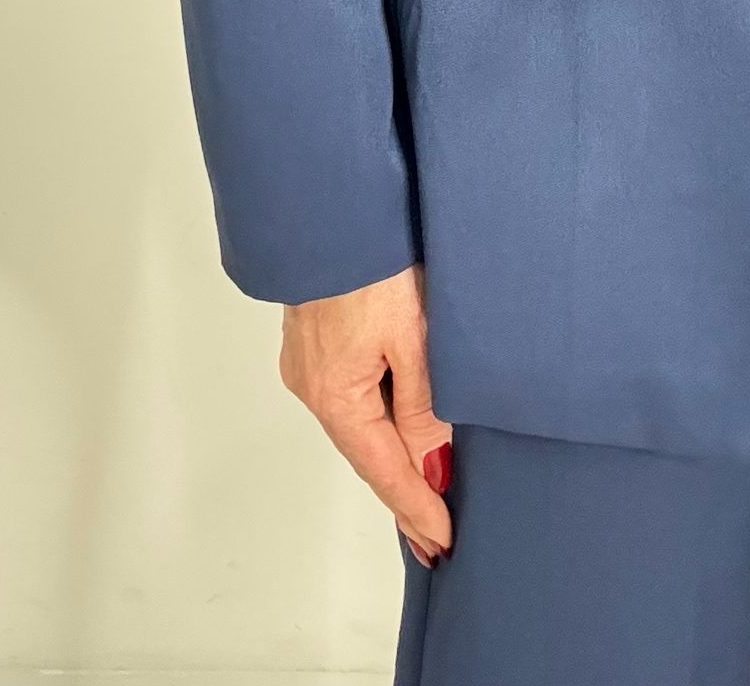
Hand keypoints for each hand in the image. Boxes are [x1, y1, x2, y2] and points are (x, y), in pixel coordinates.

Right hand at [280, 263, 452, 568]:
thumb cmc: (373, 263)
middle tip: (432, 535)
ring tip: (421, 492)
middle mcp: (313, 387)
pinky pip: (350, 395)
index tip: (440, 541)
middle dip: (402, 491)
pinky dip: (375, 419)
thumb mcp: (414, 337)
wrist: (332, 207)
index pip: (383, 469)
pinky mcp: (313, 342)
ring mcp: (309, 364)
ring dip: (389, 454)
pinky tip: (394, 429)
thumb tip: (431, 462)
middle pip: (366, 450)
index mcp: (336, 395)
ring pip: (358, 422)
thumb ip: (424, 404)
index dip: (415, 507)